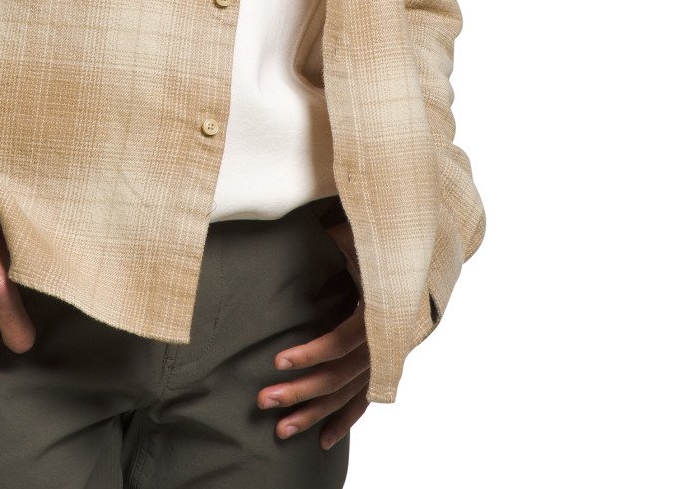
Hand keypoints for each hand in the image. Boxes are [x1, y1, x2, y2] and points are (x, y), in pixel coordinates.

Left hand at [258, 219, 369, 450]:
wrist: (411, 245)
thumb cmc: (377, 237)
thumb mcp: (355, 235)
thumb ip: (332, 242)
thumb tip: (298, 246)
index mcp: (380, 307)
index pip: (343, 341)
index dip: (312, 354)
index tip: (278, 362)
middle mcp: (385, 337)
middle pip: (340, 376)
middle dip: (301, 392)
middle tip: (264, 401)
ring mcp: (384, 353)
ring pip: (348, 392)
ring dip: (315, 412)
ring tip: (281, 430)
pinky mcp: (381, 360)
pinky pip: (364, 397)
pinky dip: (345, 419)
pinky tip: (323, 439)